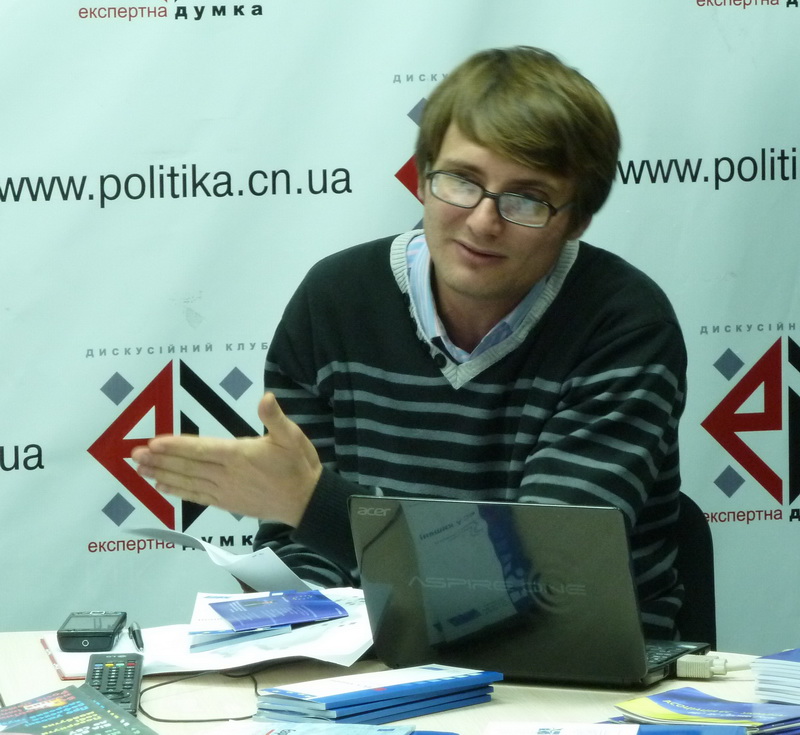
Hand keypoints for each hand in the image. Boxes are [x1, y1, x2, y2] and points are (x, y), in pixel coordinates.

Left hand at [131, 392, 320, 525]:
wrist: (306, 501)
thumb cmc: (298, 465)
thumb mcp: (292, 436)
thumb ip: (275, 417)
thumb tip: (266, 397)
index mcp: (240, 455)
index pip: (202, 449)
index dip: (177, 446)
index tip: (154, 442)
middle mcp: (227, 475)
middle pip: (188, 466)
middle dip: (160, 459)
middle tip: (134, 454)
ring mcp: (225, 491)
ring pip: (188, 481)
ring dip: (163, 474)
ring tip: (139, 469)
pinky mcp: (227, 503)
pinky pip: (197, 496)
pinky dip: (178, 491)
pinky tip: (161, 486)